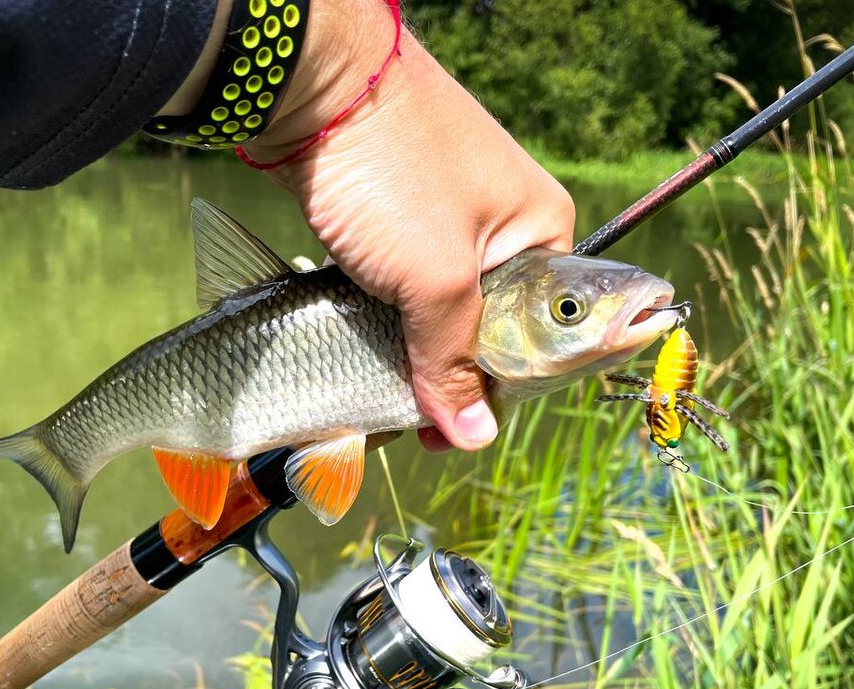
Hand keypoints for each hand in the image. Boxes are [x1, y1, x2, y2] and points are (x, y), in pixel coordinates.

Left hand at [246, 0, 576, 451]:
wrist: (311, 85)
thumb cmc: (393, 172)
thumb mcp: (435, 278)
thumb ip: (455, 361)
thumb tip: (477, 438)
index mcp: (543, 236)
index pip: (539, 339)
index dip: (496, 393)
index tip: (449, 432)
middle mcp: (505, 232)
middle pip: (486, 336)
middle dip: (444, 384)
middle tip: (403, 424)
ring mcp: (447, 227)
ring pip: (436, 320)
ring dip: (406, 363)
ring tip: (372, 403)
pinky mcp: (397, 227)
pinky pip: (400, 297)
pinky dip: (380, 331)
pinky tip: (354, 360)